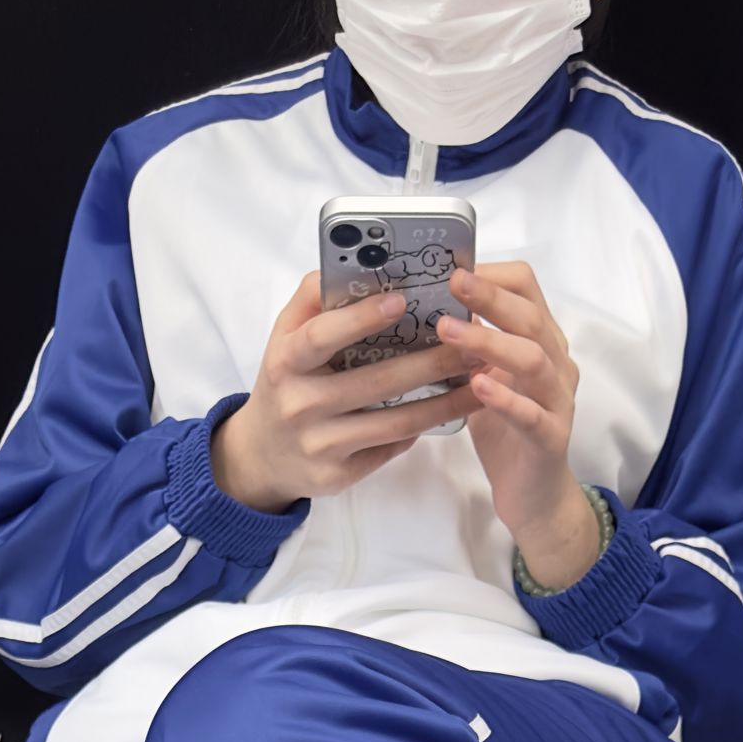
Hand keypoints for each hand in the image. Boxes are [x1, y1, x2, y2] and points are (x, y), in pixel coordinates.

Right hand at [210, 272, 470, 509]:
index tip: (402, 299)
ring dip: (445, 402)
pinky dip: (424, 427)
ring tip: (480, 380)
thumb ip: (313, 300)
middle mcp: (301, 405)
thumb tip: (354, 266)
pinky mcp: (339, 476)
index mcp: (286, 361)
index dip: (361, 318)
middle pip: (377, 382)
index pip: (323, 336)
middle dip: (432, 361)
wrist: (262, 456)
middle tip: (474, 342)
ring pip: (395, 422)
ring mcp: (321, 445)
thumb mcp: (284, 337)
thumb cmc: (285, 382)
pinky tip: (453, 410)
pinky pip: (391, 447)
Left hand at [434, 261, 605, 591]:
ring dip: (491, 342)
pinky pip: (532, 414)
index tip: (452, 268)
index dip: (492, 274)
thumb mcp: (482, 376)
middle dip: (490, 297)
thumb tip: (428, 304)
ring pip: (534, 359)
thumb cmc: (505, 431)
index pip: (526, 286)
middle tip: (451, 282)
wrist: (534, 495)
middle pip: (530, 316)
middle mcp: (556, 362)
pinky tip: (478, 386)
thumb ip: (469, 343)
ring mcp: (558, 400)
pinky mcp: (552, 438)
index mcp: (540, 340)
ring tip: (449, 332)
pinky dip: (506, 398)